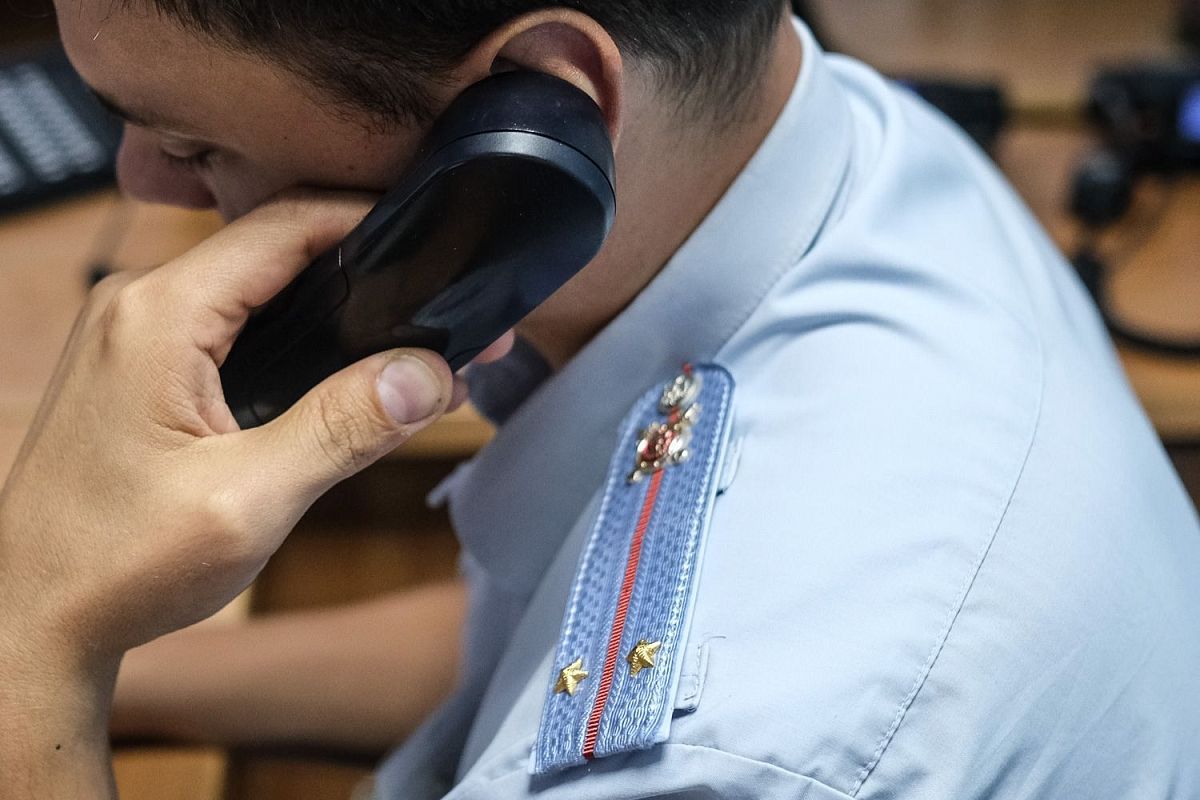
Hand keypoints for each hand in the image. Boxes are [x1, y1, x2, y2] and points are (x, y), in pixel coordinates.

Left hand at [0, 192, 454, 678]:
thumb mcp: (249, 500)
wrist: (31, 618)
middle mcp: (140, 305)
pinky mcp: (143, 367)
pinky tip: (344, 379)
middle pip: (277, 249)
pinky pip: (234, 328)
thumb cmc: (115, 566)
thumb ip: (344, 428)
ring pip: (259, 290)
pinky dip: (296, 342)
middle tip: (441, 310)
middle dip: (367, 273)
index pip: (287, 224)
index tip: (438, 244)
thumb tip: (429, 374)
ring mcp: (137, 334)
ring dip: (334, 312)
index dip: (371, 221)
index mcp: (160, 315)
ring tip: (409, 349)